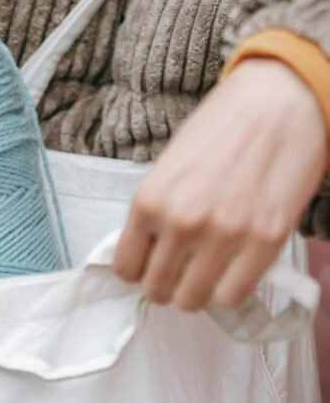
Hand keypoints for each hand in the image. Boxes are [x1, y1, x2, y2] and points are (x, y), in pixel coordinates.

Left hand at [112, 58, 326, 309]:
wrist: (277, 103)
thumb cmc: (220, 130)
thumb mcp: (168, 169)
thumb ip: (155, 213)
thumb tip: (147, 256)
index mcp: (148, 201)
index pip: (126, 268)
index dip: (139, 271)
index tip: (151, 265)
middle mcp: (180, 222)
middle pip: (157, 289)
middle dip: (166, 284)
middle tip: (181, 270)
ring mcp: (223, 235)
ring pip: (193, 300)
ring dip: (197, 290)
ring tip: (206, 270)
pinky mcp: (265, 242)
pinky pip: (233, 295)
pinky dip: (230, 289)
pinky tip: (233, 268)